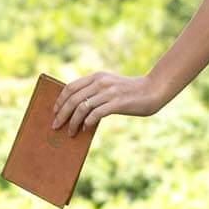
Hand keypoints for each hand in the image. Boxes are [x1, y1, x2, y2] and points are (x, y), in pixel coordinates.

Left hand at [51, 70, 167, 132]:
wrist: (153, 90)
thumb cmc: (130, 92)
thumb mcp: (111, 85)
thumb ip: (96, 91)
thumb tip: (78, 108)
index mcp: (97, 76)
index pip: (70, 87)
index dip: (59, 100)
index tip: (55, 111)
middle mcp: (101, 82)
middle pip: (73, 98)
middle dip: (61, 114)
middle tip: (55, 126)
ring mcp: (109, 92)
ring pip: (82, 108)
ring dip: (72, 122)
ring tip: (70, 132)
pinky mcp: (117, 103)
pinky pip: (96, 114)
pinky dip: (87, 122)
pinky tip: (85, 128)